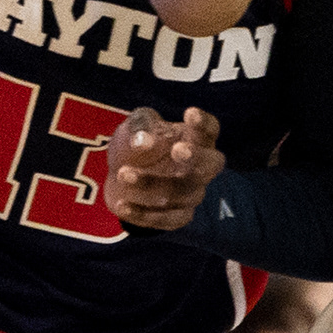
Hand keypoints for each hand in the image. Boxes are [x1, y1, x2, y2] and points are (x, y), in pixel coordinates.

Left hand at [106, 107, 223, 231]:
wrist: (121, 178)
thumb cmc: (136, 144)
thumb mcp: (135, 126)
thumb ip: (141, 127)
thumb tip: (143, 141)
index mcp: (195, 139)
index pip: (209, 130)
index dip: (203, 123)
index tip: (189, 113)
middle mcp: (201, 167)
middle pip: (211, 164)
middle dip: (196, 158)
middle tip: (177, 149)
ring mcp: (192, 194)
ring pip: (180, 193)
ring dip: (151, 184)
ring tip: (122, 174)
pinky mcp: (178, 217)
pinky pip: (166, 219)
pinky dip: (144, 213)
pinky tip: (122, 204)